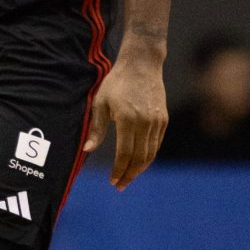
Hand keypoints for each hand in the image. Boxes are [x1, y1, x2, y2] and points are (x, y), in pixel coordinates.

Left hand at [82, 53, 168, 188]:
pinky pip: (156, 144)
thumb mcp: (101, 103)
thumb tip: (87, 150)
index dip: (119, 170)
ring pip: (150, 153)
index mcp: (128, 120)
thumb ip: (96, 129)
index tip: (113, 181)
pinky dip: (148, 156)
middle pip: (140, 158)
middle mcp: (145, 123)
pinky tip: (139, 162)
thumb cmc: (116, 82)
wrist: (142, 64)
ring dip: (139, 168)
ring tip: (128, 177)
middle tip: (120, 185)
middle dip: (129, 174)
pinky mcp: (163, 119)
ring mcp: (157, 122)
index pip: (125, 154)